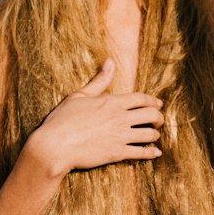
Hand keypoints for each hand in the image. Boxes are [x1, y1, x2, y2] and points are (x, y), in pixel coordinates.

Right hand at [28, 58, 163, 177]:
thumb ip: (99, 80)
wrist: (55, 146)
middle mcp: (120, 118)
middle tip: (158, 121)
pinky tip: (155, 153)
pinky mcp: (117, 153)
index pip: (141, 98)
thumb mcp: (80, 95)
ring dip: (156, 134)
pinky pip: (141, 153)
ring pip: (150, 134)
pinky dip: (151, 153)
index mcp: (112, 102)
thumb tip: (110, 61)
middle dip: (159, 117)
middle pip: (151, 115)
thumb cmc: (62, 120)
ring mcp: (120, 136)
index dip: (153, 101)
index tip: (158, 104)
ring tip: (154, 135)